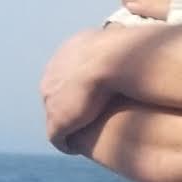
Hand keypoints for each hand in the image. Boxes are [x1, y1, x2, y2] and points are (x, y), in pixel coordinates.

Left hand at [40, 27, 124, 145]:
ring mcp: (52, 99)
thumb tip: (130, 32)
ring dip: (67, 125)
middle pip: (57, 93)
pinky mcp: (57, 121)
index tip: (96, 95)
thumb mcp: (122, 36)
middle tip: (88, 117)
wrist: (113, 60)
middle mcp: (53, 74)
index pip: (69, 71)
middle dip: (69, 104)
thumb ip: (119, 37)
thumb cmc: (126, 49)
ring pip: (56, 116)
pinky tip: (78, 149)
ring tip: (83, 136)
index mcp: (68, 53)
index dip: (82, 84)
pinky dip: (67, 143)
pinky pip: (58, 138)